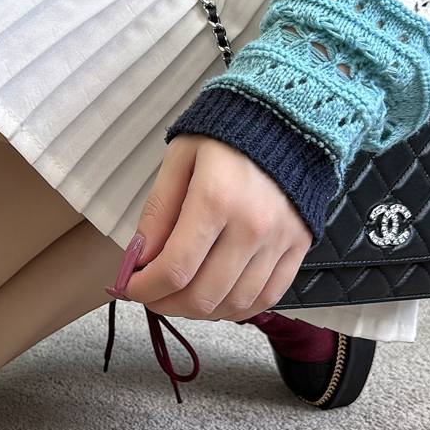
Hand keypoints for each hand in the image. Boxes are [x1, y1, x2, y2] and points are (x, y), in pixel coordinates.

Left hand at [117, 135, 312, 321]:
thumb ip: (158, 211)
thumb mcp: (180, 160)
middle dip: (166, 304)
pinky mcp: (300, 246)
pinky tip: (216, 299)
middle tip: (151, 295)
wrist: (288, 117)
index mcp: (215, 200)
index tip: (130, 287)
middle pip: (203, 295)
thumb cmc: (225, 135)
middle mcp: (252, 227)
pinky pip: (268, 297)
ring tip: (180, 297)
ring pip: (234, 303)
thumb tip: (139, 259)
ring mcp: (280, 240)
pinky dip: (237, 308)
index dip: (145, 289)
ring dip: (199, 311)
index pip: (175, 269)